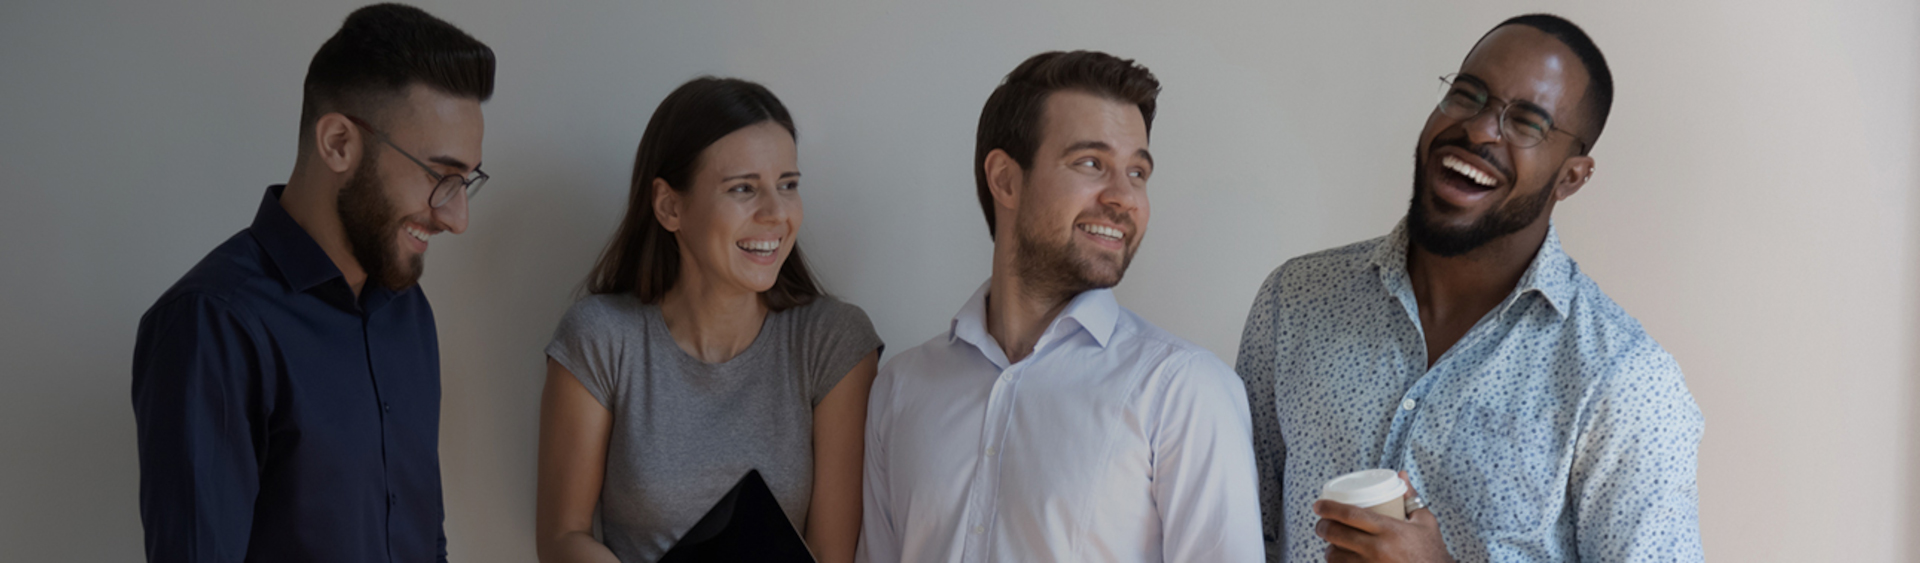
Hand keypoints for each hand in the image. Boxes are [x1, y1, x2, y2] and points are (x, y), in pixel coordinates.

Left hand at [1313, 471, 1451, 562]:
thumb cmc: (1432, 551)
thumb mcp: (1425, 521)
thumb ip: (1410, 497)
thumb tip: (1401, 475)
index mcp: (1390, 530)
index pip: (1350, 514)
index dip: (1329, 508)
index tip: (1319, 505)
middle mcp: (1377, 549)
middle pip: (1336, 534)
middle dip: (1322, 527)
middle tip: (1320, 523)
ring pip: (1335, 556)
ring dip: (1328, 549)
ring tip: (1330, 543)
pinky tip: (1338, 560)